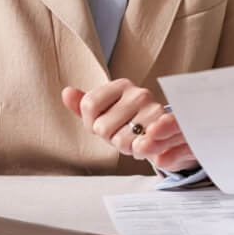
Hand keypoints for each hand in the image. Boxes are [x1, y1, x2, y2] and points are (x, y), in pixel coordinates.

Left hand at [61, 81, 198, 172]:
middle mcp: (139, 93)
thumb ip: (84, 104)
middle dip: (110, 137)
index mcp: (121, 85)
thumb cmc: (129, 123)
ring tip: (135, 141)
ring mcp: (154, 110)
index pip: (89, 105)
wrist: (163, 136)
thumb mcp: (104, 113)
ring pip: (120, 141)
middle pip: (101, 126)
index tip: (105, 123)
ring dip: (125, 147)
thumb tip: (66, 92)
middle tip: (123, 134)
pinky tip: (142, 147)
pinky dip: (139, 149)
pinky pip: (140, 145)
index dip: (91, 122)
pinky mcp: (167, 129)